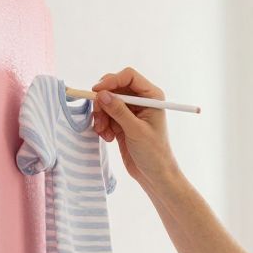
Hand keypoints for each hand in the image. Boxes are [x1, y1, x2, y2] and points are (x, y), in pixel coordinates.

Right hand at [90, 67, 178, 191]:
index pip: (129, 76)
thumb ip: (119, 111)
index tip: (97, 92)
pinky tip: (107, 137)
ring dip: (100, 116)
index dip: (112, 81)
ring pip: (106, 102)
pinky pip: (104, 115)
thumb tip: (102, 94)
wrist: (155, 175)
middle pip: (113, 87)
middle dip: (103, 102)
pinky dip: (102, 124)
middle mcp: (141, 100)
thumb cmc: (154, 153)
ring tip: (104, 133)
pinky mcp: (121, 122)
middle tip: (99, 118)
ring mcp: (130, 111)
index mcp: (152, 97)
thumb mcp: (136, 130)